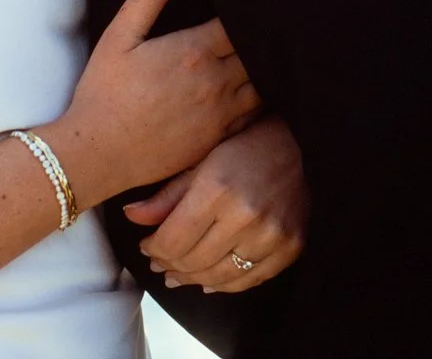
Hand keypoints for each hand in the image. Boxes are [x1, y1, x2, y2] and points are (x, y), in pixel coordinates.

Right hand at [45, 0, 261, 210]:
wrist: (98, 154)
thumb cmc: (104, 93)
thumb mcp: (118, 38)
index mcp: (195, 51)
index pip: (240, 24)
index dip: (246, 12)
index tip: (248, 4)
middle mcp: (216, 82)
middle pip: (258, 53)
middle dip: (259, 40)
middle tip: (261, 29)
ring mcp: (221, 114)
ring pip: (263, 85)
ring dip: (263, 71)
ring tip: (262, 58)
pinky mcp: (218, 140)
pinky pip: (253, 117)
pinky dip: (258, 102)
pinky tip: (254, 92)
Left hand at [123, 115, 307, 292]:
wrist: (299, 145)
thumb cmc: (242, 148)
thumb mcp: (200, 161)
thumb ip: (166, 195)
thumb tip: (131, 217)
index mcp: (217, 188)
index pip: (173, 241)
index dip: (154, 249)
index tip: (147, 246)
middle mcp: (246, 215)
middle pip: (193, 262)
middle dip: (170, 265)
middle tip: (160, 262)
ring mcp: (272, 234)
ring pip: (219, 277)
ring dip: (193, 279)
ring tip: (179, 274)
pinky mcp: (291, 247)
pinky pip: (249, 281)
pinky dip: (225, 285)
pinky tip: (209, 279)